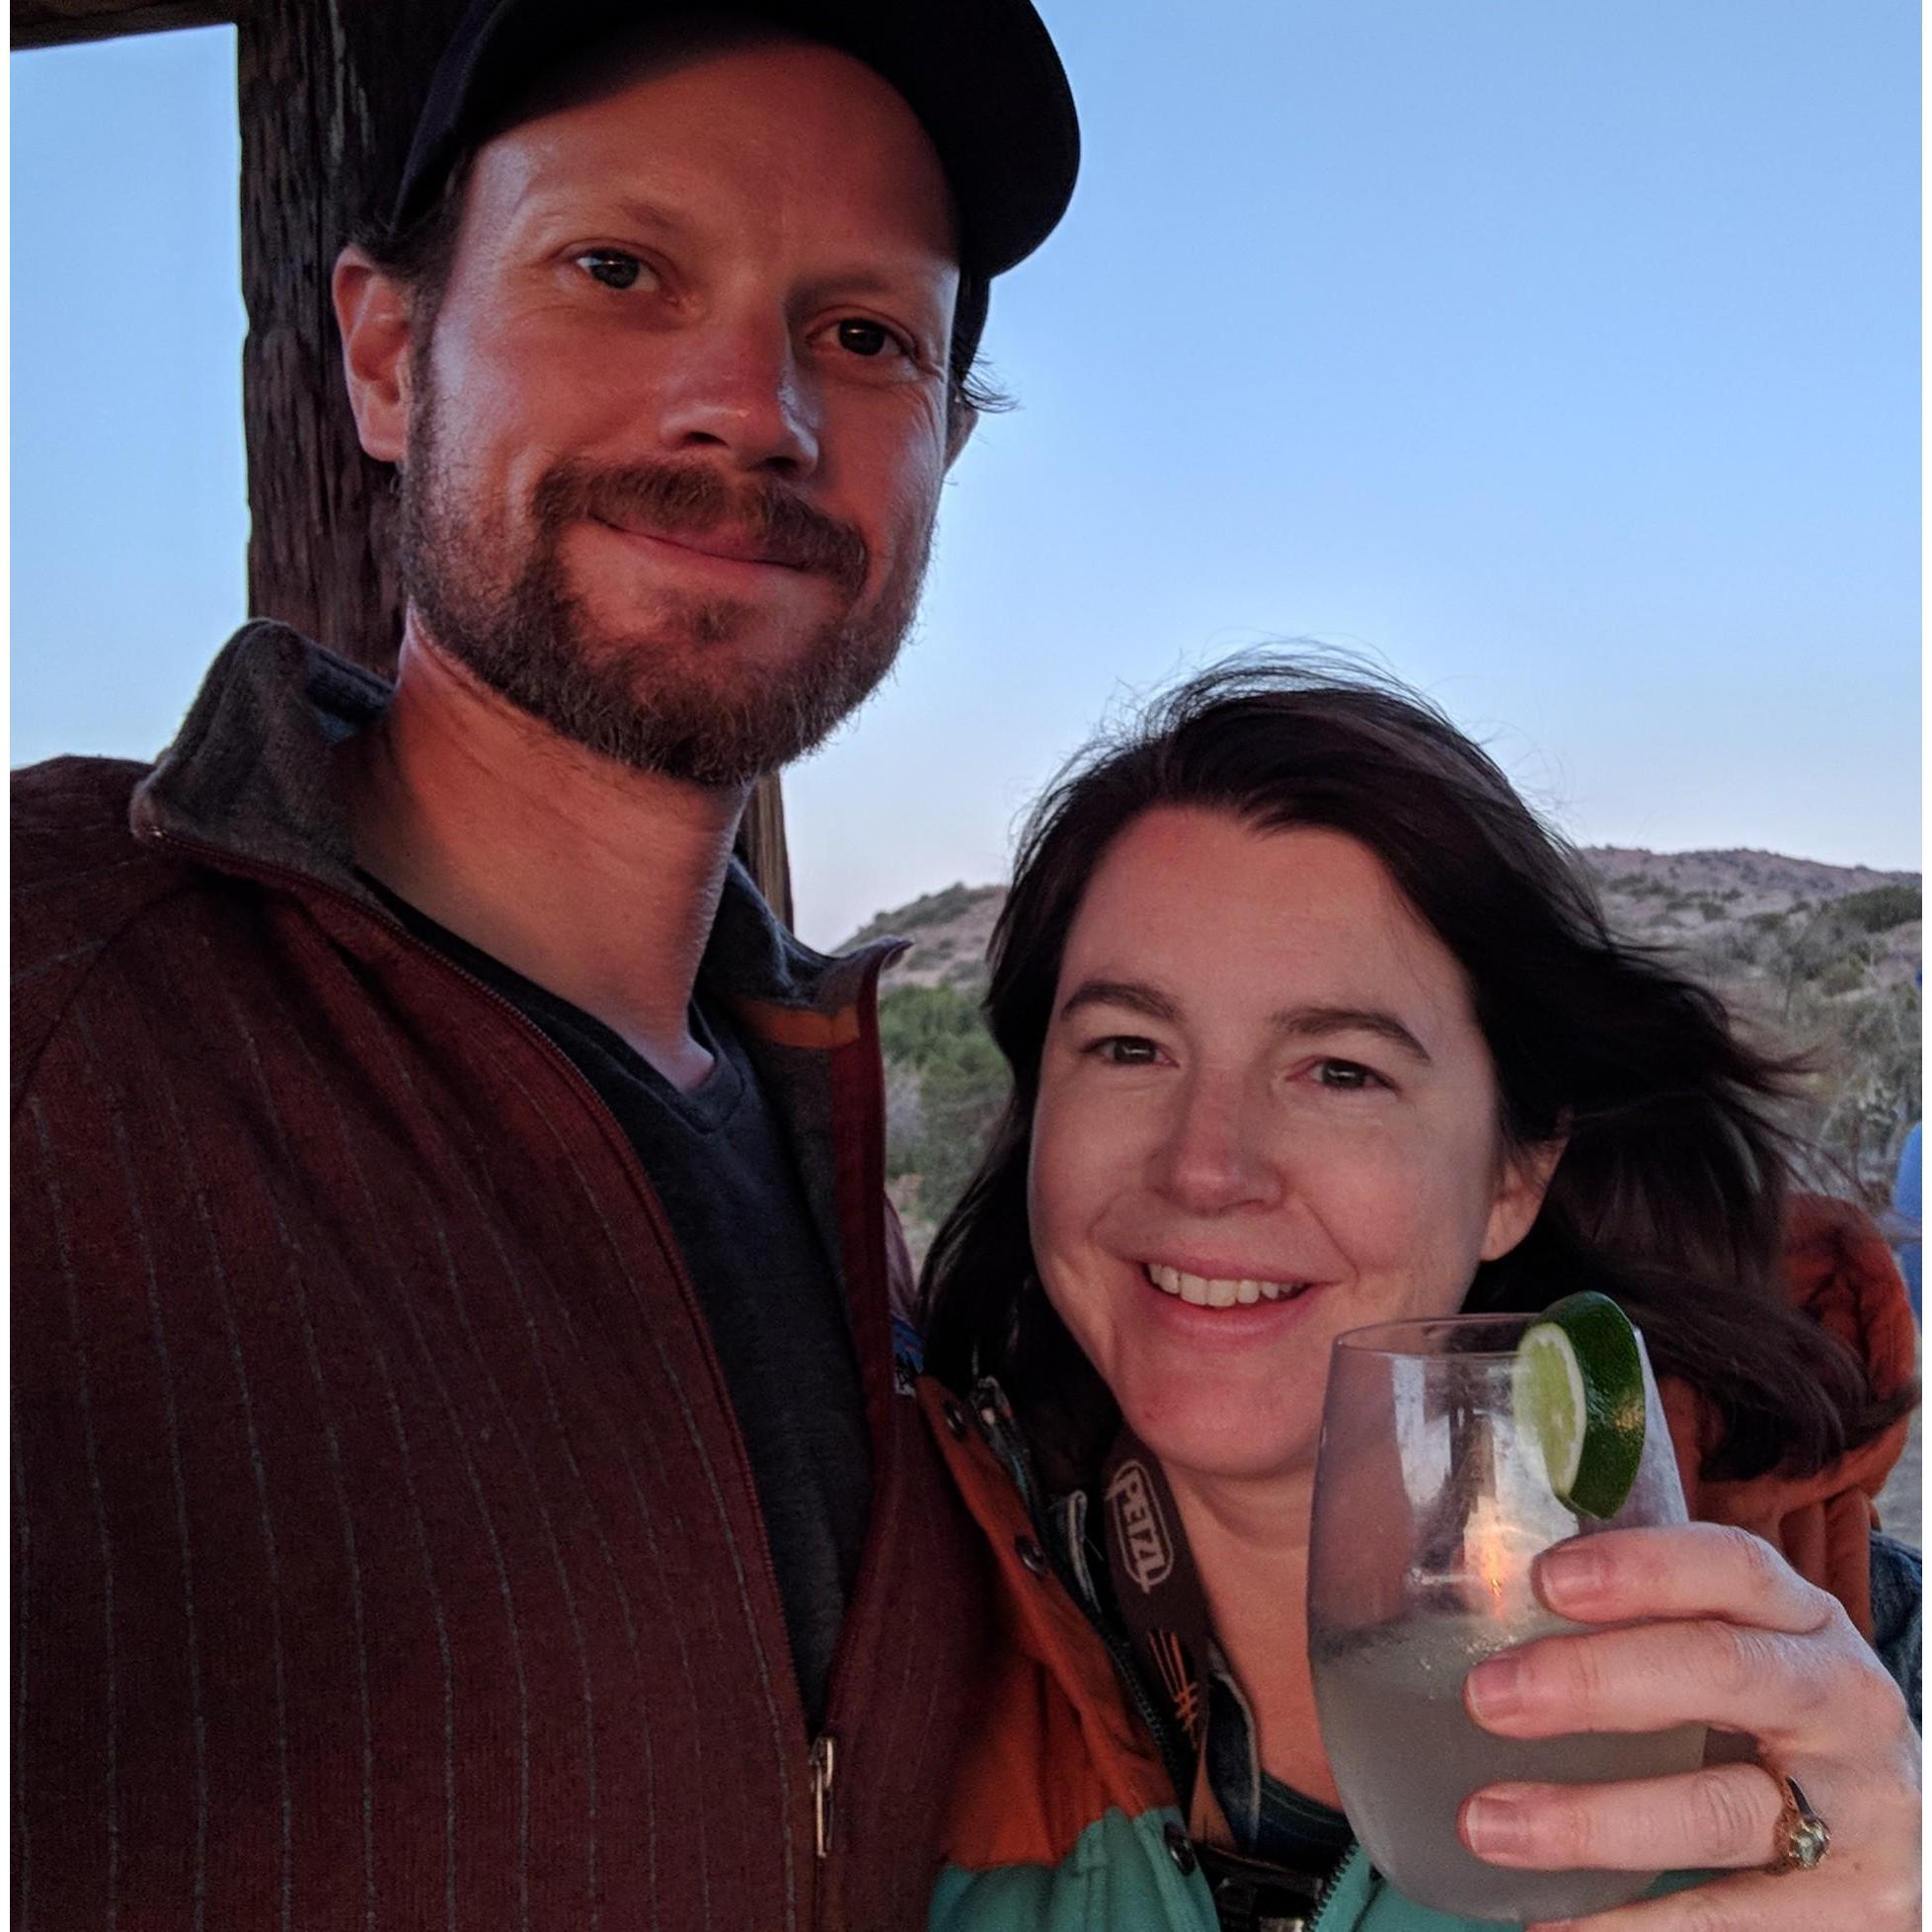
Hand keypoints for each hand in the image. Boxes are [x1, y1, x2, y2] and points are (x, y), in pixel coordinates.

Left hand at [1452, 1522, 1919, 1930]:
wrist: (1898, 1831)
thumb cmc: (1775, 1727)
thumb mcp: (1739, 1660)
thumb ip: (1645, 1633)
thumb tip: (1479, 1611)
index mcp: (1803, 1622)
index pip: (1733, 1568)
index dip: (1641, 1568)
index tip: (1544, 1581)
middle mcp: (1843, 1701)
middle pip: (1720, 1672)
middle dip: (1594, 1682)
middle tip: (1485, 1697)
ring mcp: (1863, 1812)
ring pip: (1716, 1811)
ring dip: (1589, 1822)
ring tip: (1486, 1824)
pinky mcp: (1860, 1912)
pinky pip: (1733, 1922)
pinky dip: (1636, 1927)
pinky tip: (1552, 1926)